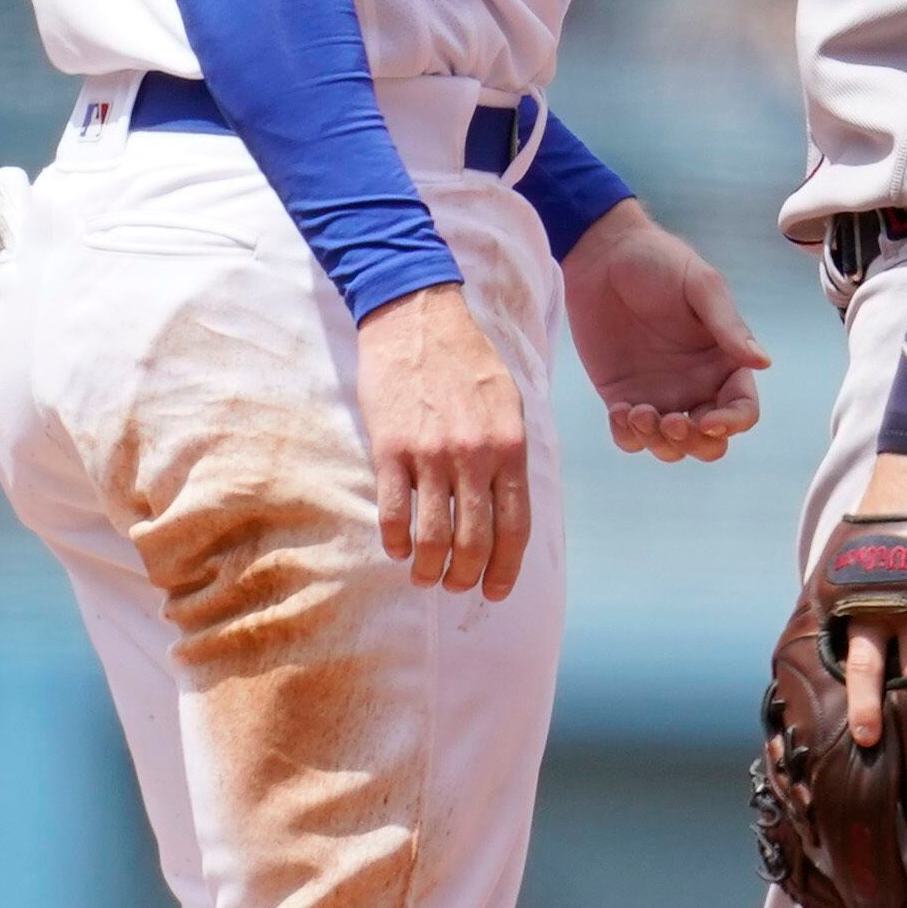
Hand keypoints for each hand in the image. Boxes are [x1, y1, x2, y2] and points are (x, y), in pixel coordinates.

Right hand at [353, 282, 531, 599]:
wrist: (417, 317)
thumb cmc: (467, 360)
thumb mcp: (510, 402)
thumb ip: (512, 454)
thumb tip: (510, 506)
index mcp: (510, 446)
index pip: (515, 526)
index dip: (506, 568)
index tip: (496, 590)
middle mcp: (475, 455)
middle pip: (475, 541)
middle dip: (467, 577)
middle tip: (457, 587)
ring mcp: (430, 454)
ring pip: (433, 536)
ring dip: (429, 569)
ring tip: (425, 576)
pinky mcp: (390, 448)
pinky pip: (393, 513)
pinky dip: (395, 541)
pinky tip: (397, 548)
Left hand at [565, 201, 769, 459]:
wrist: (602, 255)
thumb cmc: (659, 261)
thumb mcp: (700, 286)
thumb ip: (728, 326)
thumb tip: (764, 363)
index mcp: (724, 362)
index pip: (742, 410)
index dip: (732, 424)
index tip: (708, 420)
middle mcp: (697, 386)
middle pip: (709, 442)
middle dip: (694, 443)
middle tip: (671, 421)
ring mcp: (659, 396)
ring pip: (670, 447)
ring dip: (659, 442)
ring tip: (637, 412)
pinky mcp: (621, 397)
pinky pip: (630, 437)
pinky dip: (627, 436)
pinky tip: (618, 409)